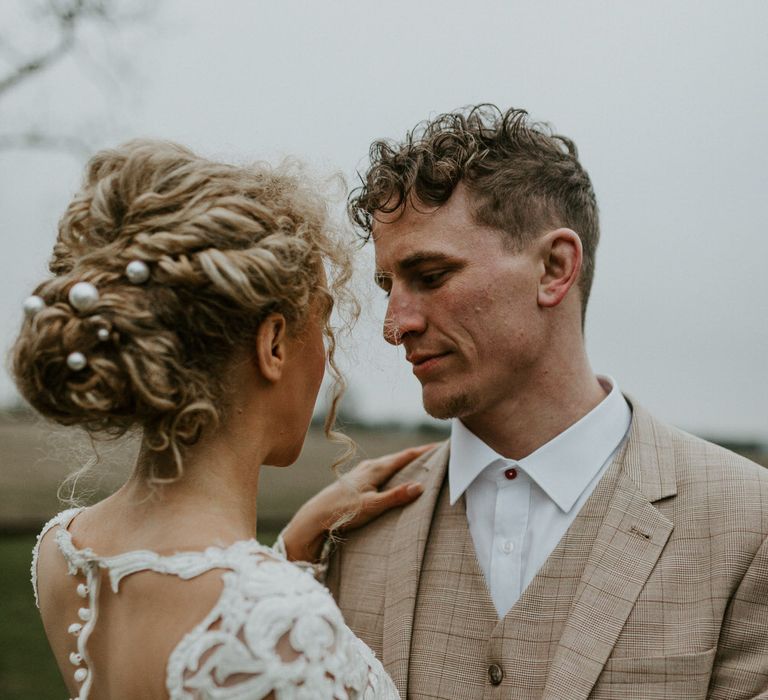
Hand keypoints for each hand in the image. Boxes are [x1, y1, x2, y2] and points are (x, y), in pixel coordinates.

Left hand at [281, 444, 436, 561]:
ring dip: (405, 463)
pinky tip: (395, 478)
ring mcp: (362, 473)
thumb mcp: (372, 506)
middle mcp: (369, 467)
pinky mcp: (357, 481)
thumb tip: (420, 486)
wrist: (315, 516)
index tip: (440, 445)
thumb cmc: (342, 511)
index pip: (405, 456)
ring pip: (389, 464)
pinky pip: (382, 471)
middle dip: (417, 455)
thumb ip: (396, 496)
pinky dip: (394, 471)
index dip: (423, 451)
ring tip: (420, 464)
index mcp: (375, 468)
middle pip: (398, 458)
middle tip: (436, 453)